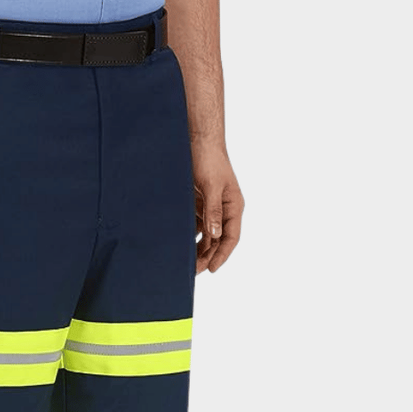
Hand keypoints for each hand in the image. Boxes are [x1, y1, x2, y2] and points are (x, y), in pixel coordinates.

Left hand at [192, 142, 243, 273]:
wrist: (197, 139)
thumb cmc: (209, 159)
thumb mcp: (212, 186)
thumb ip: (213, 210)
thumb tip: (214, 235)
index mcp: (234, 206)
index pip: (231, 237)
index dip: (222, 255)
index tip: (211, 269)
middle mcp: (224, 210)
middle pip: (217, 240)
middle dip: (207, 256)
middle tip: (193, 272)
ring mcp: (210, 208)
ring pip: (206, 236)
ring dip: (197, 249)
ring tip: (185, 263)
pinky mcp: (197, 204)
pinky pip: (194, 226)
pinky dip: (188, 237)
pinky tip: (178, 246)